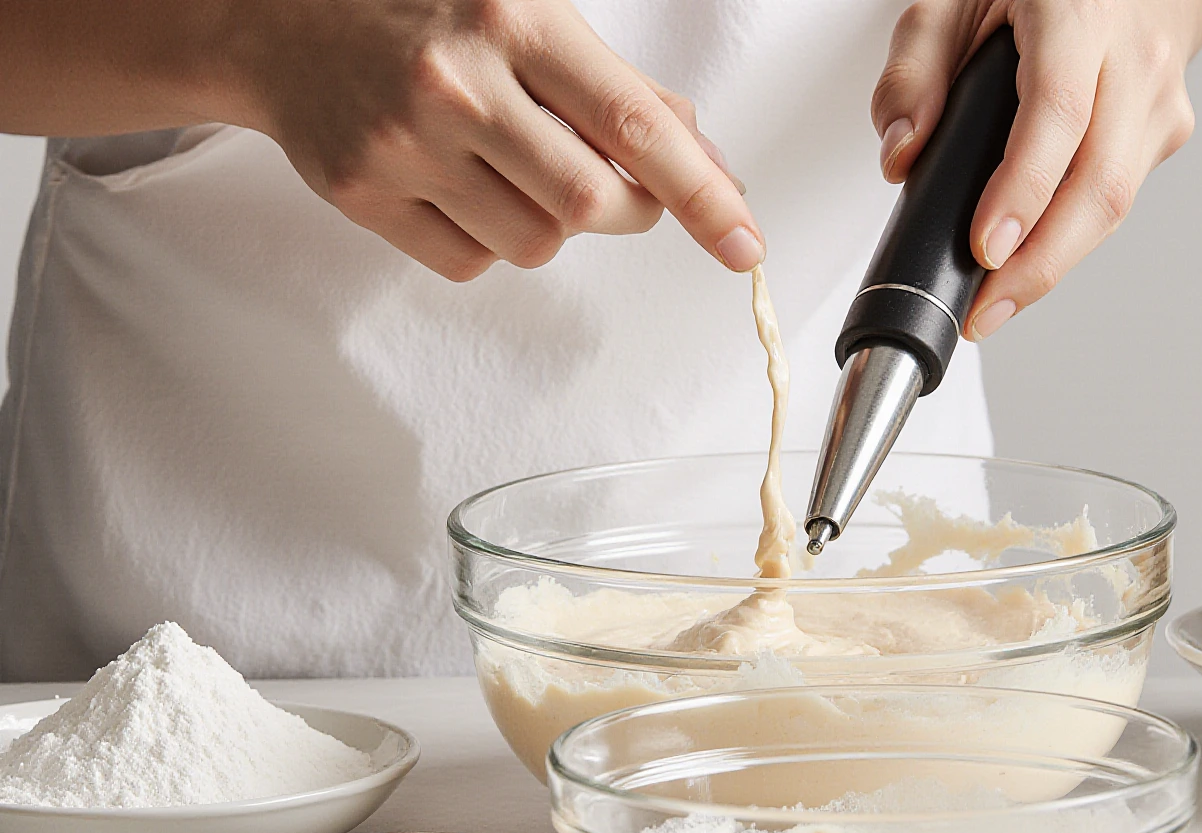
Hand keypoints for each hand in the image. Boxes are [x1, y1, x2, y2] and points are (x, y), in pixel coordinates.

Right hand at [224, 0, 760, 280]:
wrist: (281, 19)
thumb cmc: (429, 13)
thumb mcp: (533, 15)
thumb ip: (625, 89)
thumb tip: (712, 167)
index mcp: (516, 21)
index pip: (635, 125)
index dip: (702, 194)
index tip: (745, 242)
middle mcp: (459, 83)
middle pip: (591, 204)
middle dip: (630, 213)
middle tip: (621, 190)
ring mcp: (404, 143)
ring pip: (536, 243)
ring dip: (554, 226)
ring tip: (517, 169)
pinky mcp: (362, 193)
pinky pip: (471, 263)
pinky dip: (489, 242)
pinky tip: (463, 185)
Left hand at [871, 0, 1201, 339]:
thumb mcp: (952, 0)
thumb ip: (912, 71)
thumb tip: (902, 155)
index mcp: (1079, 15)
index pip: (1059, 113)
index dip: (1024, 189)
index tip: (987, 248)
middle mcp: (1134, 59)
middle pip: (1101, 183)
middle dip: (1041, 263)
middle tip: (986, 308)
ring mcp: (1160, 101)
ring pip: (1115, 204)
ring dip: (1054, 265)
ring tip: (996, 303)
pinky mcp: (1164, 135)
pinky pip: (1116, 200)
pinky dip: (1069, 238)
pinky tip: (1030, 262)